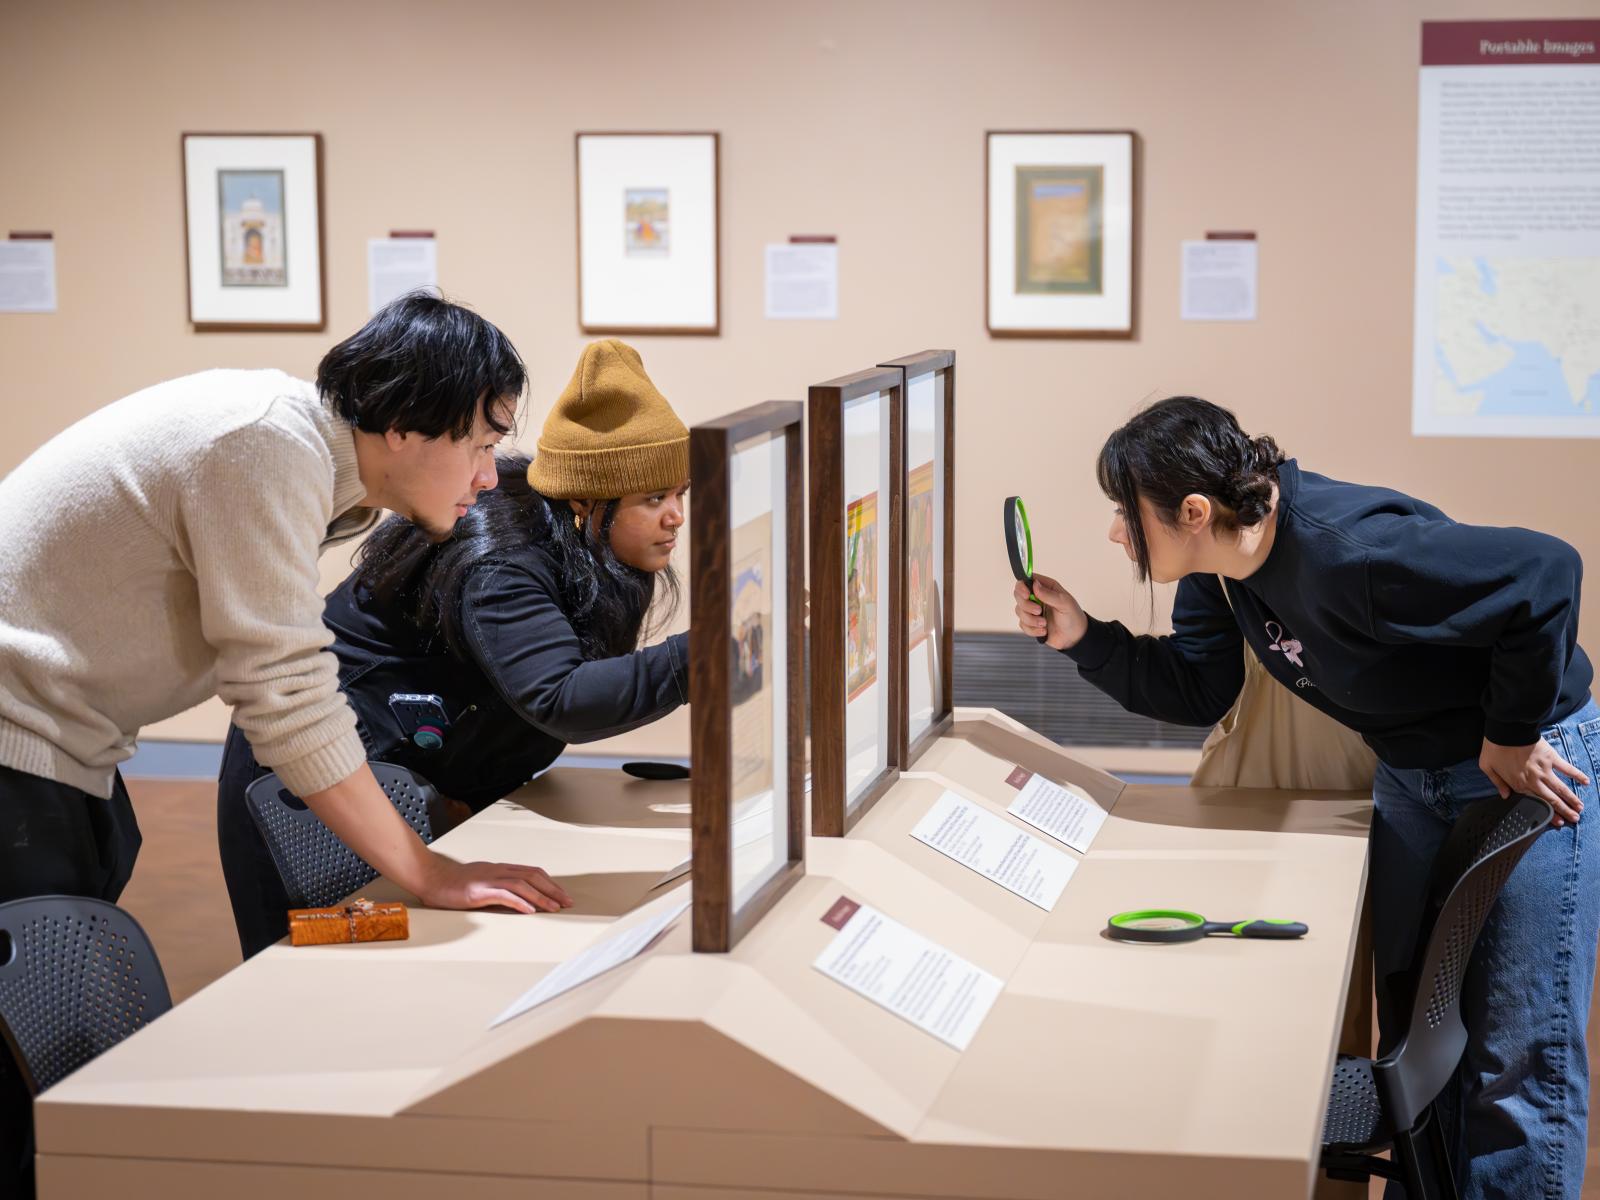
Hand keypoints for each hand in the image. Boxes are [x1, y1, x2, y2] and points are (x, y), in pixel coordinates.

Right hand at [416, 855, 574, 913]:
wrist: (431, 878)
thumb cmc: (454, 884)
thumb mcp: (482, 882)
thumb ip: (499, 888)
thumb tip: (519, 900)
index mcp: (501, 869)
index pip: (532, 872)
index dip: (550, 883)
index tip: (563, 895)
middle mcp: (498, 871)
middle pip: (533, 876)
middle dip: (553, 889)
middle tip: (567, 903)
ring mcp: (488, 880)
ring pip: (522, 885)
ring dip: (541, 897)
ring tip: (554, 908)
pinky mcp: (478, 891)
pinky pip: (503, 895)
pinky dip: (519, 902)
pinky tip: (530, 911)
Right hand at [1013, 573, 1088, 650]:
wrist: (1075, 637)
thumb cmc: (1073, 616)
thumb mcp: (1064, 603)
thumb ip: (1049, 594)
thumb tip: (1035, 585)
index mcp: (1045, 587)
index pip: (1026, 581)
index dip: (1022, 587)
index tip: (1027, 595)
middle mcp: (1037, 597)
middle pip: (1018, 596)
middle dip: (1026, 606)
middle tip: (1039, 611)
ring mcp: (1032, 611)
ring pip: (1019, 612)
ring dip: (1031, 620)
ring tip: (1044, 623)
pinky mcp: (1030, 624)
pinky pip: (1023, 625)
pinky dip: (1033, 630)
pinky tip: (1044, 630)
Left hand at [1479, 737, 1588, 826]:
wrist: (1506, 731)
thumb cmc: (1494, 747)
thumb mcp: (1487, 767)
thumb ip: (1497, 783)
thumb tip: (1504, 795)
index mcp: (1519, 783)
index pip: (1536, 802)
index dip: (1549, 814)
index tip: (1558, 822)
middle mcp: (1534, 780)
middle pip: (1552, 799)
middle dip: (1564, 811)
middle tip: (1574, 819)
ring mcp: (1544, 770)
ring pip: (1561, 788)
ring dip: (1572, 799)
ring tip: (1580, 808)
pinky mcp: (1551, 758)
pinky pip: (1567, 769)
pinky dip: (1577, 775)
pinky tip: (1585, 782)